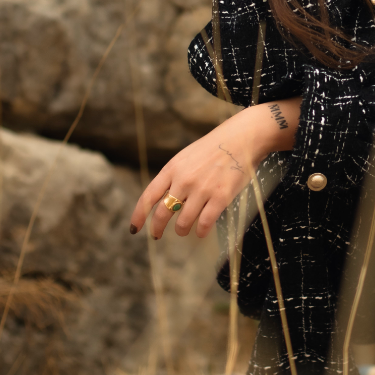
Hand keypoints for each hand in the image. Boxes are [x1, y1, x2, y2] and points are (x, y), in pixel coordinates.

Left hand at [129, 98, 300, 239]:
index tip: (133, 228)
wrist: (241, 139)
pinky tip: (201, 232)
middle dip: (157, 228)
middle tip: (157, 235)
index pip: (149, 196)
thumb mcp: (185, 158)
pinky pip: (205, 223)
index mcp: (172, 169)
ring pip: (183, 222)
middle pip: (163, 213)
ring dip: (181, 230)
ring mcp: (202, 189)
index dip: (139, 215)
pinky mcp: (220, 197)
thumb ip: (173, 178)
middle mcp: (184, 180)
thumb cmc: (213, 149)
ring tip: (183, 230)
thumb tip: (163, 202)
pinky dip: (201, 231)